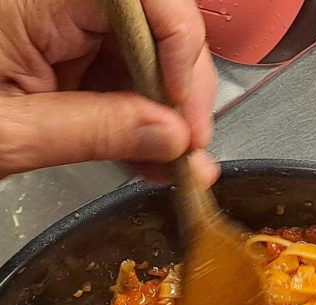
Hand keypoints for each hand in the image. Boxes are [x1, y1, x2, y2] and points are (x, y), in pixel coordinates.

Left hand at [0, 0, 217, 180]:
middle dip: (178, 90)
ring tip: (172, 166)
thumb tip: (171, 137)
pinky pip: (113, 72)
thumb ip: (94, 132)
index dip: (181, 50)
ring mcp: (57, 20)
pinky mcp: (56, 46)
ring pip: (139, 52)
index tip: (187, 119)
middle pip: (151, 23)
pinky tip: (146, 155)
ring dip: (162, 111)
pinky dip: (134, 117)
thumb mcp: (10, 134)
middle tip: (190, 153)